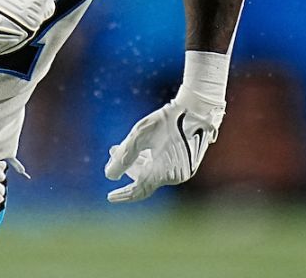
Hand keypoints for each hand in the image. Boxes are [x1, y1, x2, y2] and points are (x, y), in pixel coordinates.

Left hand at [104, 87, 224, 202]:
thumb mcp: (140, 136)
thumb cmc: (166, 121)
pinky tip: (139, 149)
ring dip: (136, 163)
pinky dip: (149, 160)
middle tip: (111, 153)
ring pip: (153, 172)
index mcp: (164, 173)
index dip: (123, 194)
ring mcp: (182, 170)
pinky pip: (163, 168)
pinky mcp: (186, 163)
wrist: (196, 110)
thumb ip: (123, 157)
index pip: (139, 190)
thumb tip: (109, 176)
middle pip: (145, 179)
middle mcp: (176, 176)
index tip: (109, 196)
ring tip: (120, 147)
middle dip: (127, 168)